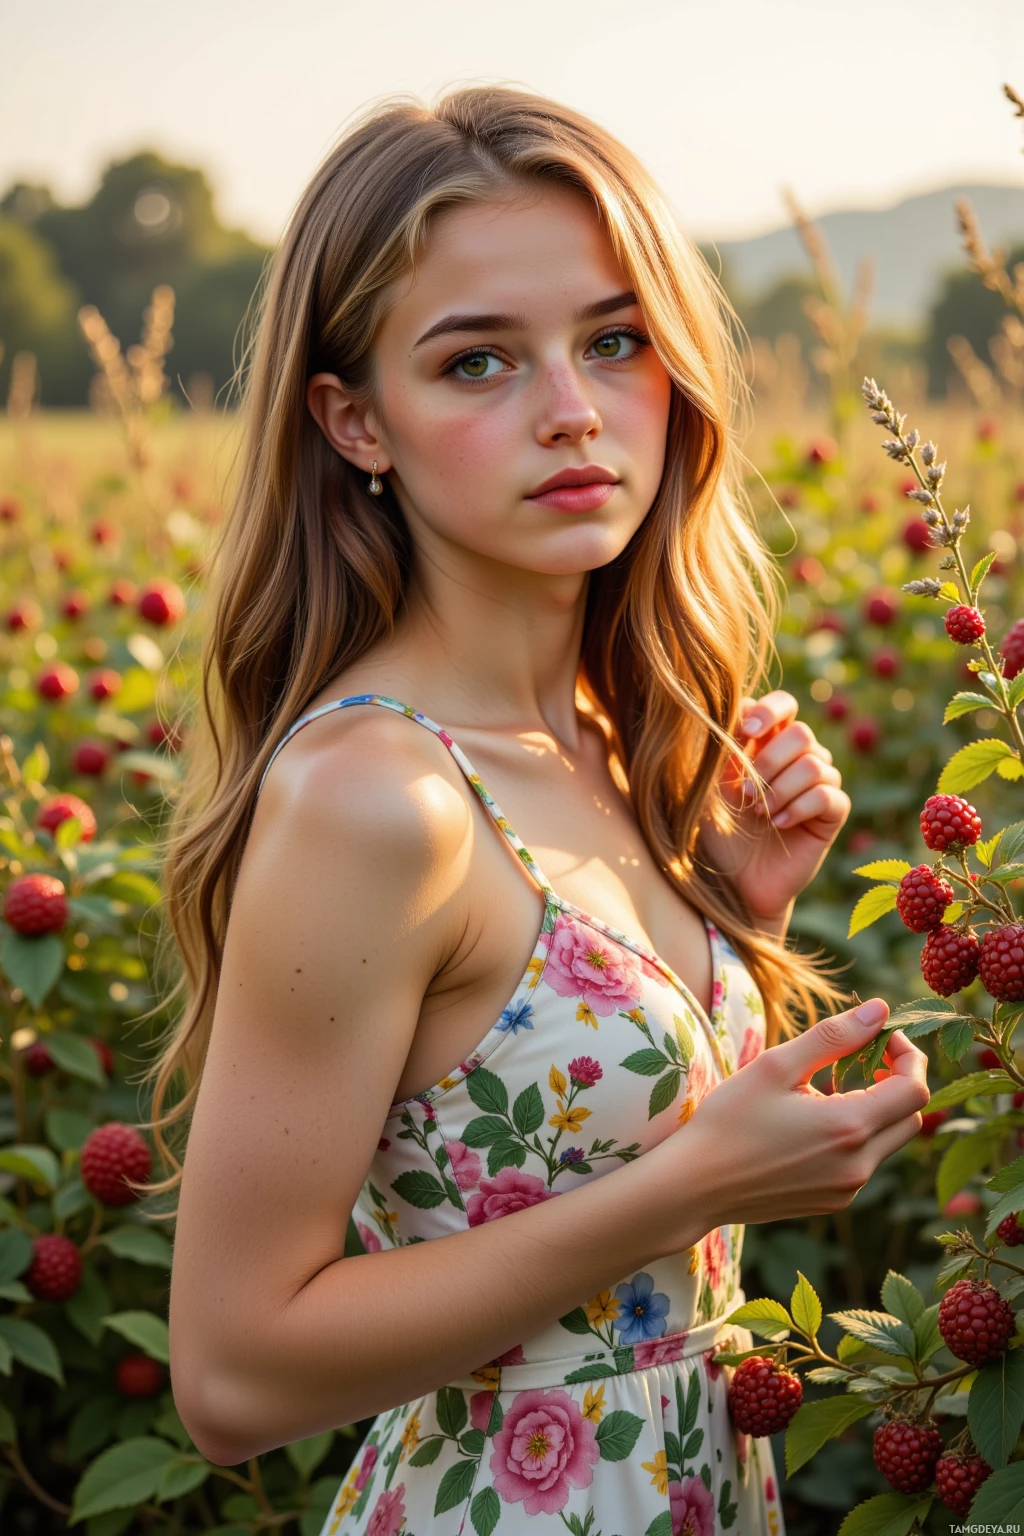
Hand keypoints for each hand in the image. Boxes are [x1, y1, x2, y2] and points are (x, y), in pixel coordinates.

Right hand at [665, 1000, 928, 1236]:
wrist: (695, 1185)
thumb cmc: (729, 1120)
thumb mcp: (776, 1066)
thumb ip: (833, 1037)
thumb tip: (879, 1010)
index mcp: (849, 1127)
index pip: (915, 1089)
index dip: (908, 1056)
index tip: (881, 1037)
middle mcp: (858, 1166)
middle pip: (911, 1117)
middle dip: (897, 1081)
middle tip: (860, 1058)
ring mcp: (847, 1190)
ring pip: (888, 1141)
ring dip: (875, 1109)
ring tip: (828, 1088)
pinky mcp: (833, 1202)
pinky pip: (864, 1163)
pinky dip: (855, 1136)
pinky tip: (814, 1123)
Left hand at [700, 689, 851, 922]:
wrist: (737, 881)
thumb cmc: (722, 831)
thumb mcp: (714, 787)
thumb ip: (726, 749)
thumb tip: (742, 706)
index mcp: (769, 744)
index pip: (784, 705)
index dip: (770, 710)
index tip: (746, 732)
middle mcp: (799, 759)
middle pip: (802, 733)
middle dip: (770, 761)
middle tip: (746, 793)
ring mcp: (819, 785)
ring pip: (814, 764)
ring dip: (781, 789)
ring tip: (759, 813)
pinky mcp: (832, 814)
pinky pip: (828, 795)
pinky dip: (798, 808)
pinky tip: (778, 824)